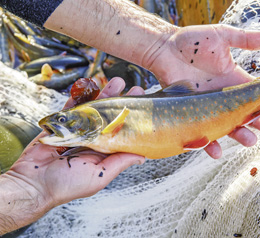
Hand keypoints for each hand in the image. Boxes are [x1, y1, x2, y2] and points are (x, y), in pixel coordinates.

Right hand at [5, 78, 144, 207]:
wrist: (33, 185)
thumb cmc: (67, 185)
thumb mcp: (100, 175)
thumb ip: (120, 163)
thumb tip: (143, 157)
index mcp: (103, 151)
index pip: (120, 131)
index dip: (131, 118)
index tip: (143, 106)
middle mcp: (91, 140)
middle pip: (109, 117)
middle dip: (121, 102)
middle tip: (135, 89)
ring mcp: (75, 132)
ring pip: (92, 110)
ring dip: (103, 95)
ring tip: (117, 82)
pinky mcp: (58, 126)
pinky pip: (69, 109)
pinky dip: (77, 98)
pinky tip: (87, 87)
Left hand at [147, 24, 259, 157]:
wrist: (164, 49)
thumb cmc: (192, 42)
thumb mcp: (223, 36)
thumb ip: (246, 39)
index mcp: (235, 80)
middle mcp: (224, 96)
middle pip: (247, 113)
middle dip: (259, 121)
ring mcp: (209, 107)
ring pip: (228, 126)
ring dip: (240, 135)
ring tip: (249, 140)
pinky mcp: (192, 114)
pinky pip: (202, 132)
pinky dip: (209, 144)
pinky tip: (216, 152)